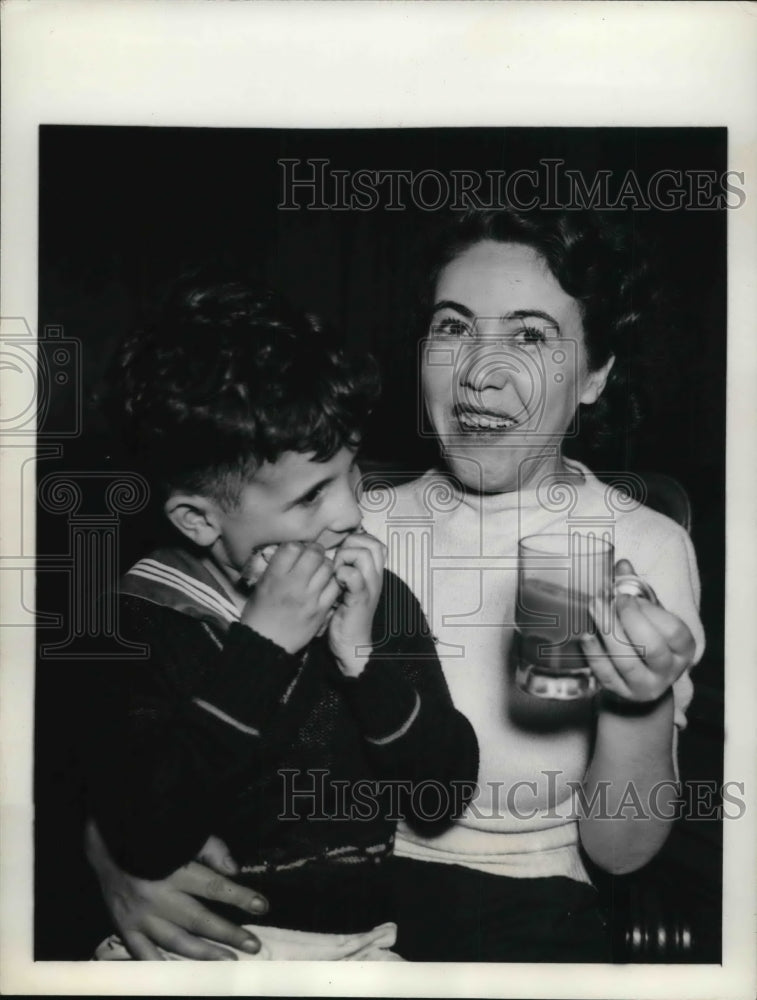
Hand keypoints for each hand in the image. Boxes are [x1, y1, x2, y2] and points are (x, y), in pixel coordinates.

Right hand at [85, 820, 267, 960]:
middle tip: (253, 945)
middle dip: (228, 933)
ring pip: (175, 941)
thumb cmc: (153, 840)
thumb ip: (210, 850)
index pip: (213, 886)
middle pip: (198, 919)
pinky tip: (181, 977)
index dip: (239, 896)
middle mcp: (158, 896)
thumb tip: (235, 869)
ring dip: (204, 953)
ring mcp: (140, 916)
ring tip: (228, 961)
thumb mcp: (182, 835)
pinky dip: (161, 965)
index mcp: (174, 869)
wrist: (107, 847)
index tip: (262, 906)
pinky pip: (143, 953)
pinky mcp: (125, 928)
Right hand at [240, 542, 340, 653]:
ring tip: (320, 570)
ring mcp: (309, 597)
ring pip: (328, 568)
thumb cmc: (259, 614)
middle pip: (314, 554)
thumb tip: (291, 551)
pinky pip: (335, 587)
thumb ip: (276, 567)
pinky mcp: (321, 610)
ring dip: (326, 565)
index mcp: (275, 577)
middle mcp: (293, 584)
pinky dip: (333, 582)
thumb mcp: (261, 586)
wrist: (266, 644)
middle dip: (315, 550)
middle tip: (314, 556)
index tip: (297, 551)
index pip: (292, 547)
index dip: (296, 546)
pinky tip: (326, 584)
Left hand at [328, 531, 385, 676]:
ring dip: (344, 558)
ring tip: (336, 573)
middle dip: (350, 545)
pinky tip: (336, 584)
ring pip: (363, 554)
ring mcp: (370, 587)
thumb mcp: (347, 588)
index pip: (375, 542)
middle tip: (338, 562)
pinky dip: (341, 574)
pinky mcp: (360, 598)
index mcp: (374, 573)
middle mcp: (376, 577)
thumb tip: (332, 550)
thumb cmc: (345, 616)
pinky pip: (354, 575)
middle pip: (371, 543)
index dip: (357, 540)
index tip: (341, 554)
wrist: (352, 646)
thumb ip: (345, 569)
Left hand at [581, 559, 695, 702]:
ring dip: (607, 632)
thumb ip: (637, 591)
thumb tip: (622, 564)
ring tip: (592, 608)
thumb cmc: (646, 639)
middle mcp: (669, 670)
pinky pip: (606, 674)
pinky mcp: (621, 693)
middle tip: (607, 599)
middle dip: (628, 620)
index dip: (649, 611)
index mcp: (683, 648)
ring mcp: (645, 685)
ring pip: (626, 662)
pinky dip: (594, 653)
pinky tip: (584, 634)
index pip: (673, 631)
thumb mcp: (650, 616)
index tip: (626, 594)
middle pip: (651, 647)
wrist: (639, 681)